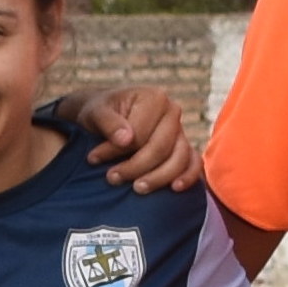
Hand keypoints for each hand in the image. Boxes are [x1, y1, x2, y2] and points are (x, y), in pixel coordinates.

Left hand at [77, 84, 203, 191]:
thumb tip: (126, 140)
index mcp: (155, 98)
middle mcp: (173, 112)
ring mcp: (181, 131)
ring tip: (136, 188)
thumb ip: (108, 123)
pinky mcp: (183, 148)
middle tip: (111, 178)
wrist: (107, 115)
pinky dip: (188, 177)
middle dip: (135, 167)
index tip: (93, 158)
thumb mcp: (95, 112)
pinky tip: (174, 189)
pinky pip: (194, 164)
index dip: (117, 150)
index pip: (140, 133)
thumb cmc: (101, 112)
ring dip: (158, 178)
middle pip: (160, 148)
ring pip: (179, 159)